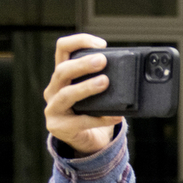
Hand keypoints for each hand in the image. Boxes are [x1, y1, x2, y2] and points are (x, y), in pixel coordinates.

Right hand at [43, 33, 122, 155]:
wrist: (87, 141)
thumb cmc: (92, 111)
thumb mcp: (96, 92)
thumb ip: (103, 78)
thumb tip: (130, 70)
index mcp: (62, 76)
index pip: (62, 49)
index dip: (79, 42)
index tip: (101, 44)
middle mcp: (52, 89)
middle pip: (62, 71)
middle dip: (82, 64)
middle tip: (102, 60)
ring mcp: (53, 109)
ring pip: (66, 94)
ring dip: (86, 87)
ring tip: (105, 82)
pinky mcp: (59, 127)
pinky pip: (81, 121)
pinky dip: (101, 118)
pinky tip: (116, 116)